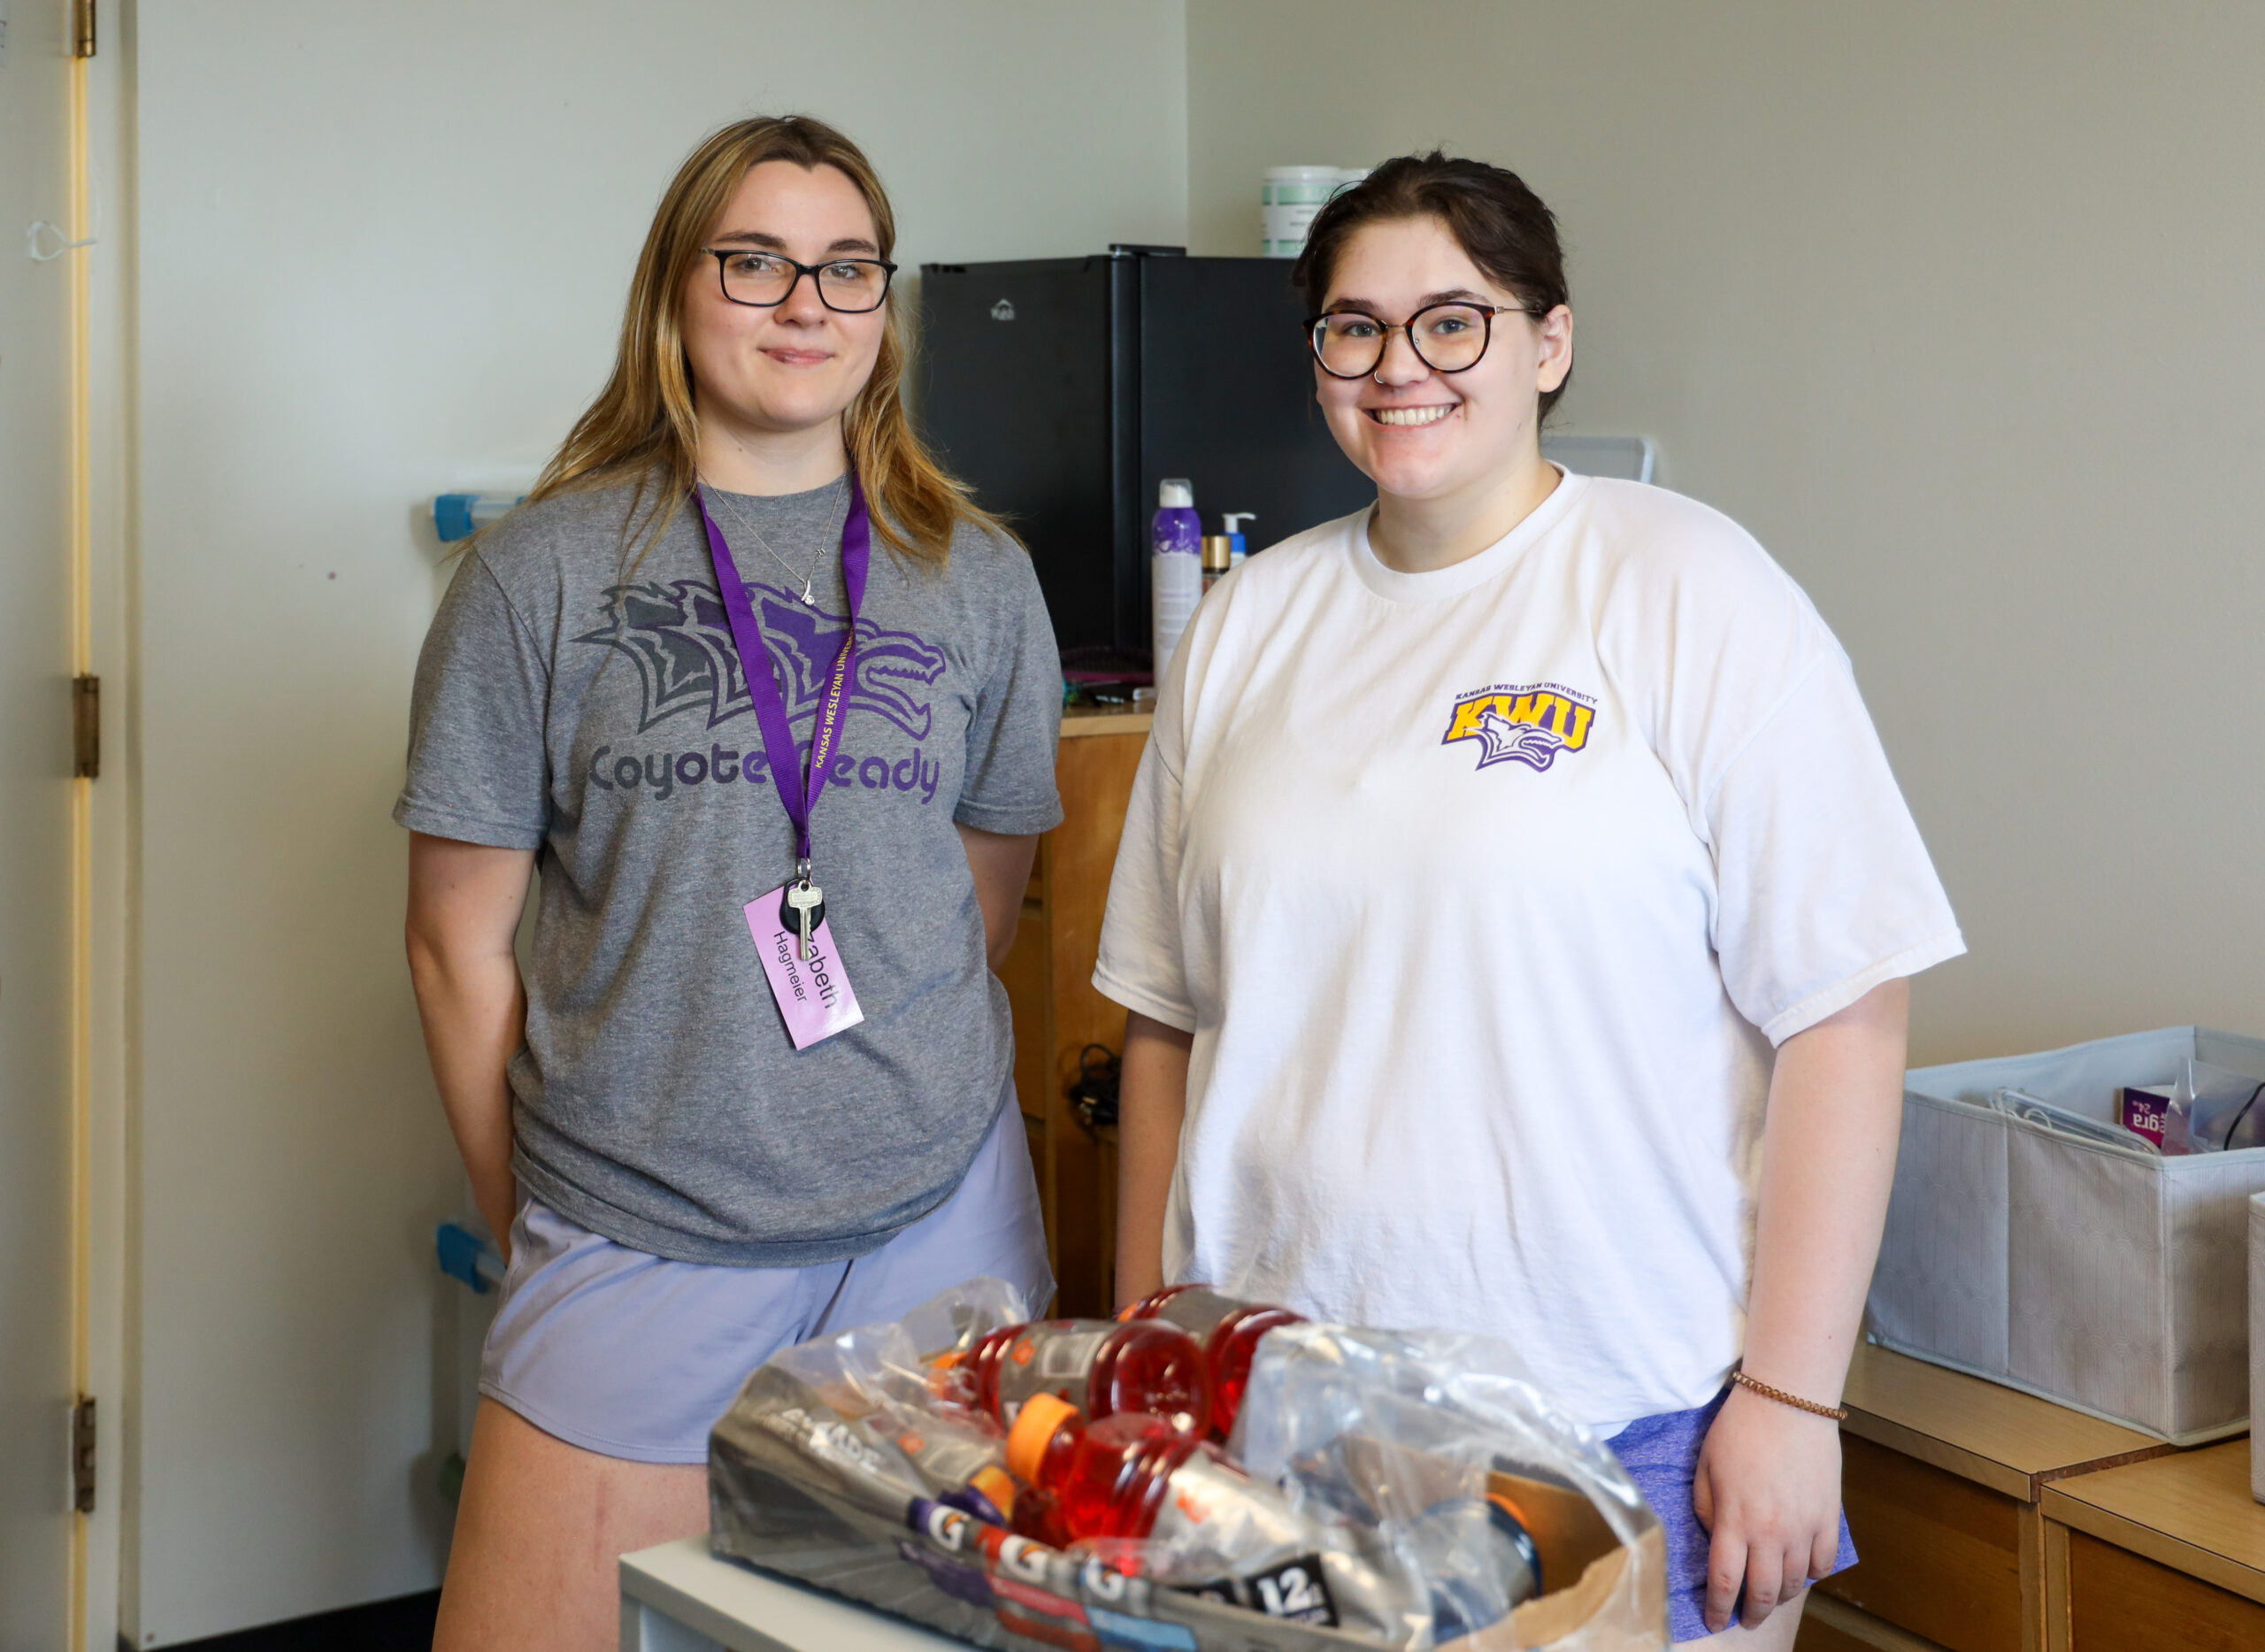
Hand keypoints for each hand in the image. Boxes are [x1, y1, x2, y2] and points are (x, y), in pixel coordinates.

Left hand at [1691, 1384, 1843, 1633]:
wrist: (1788, 1401)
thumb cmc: (1740, 1428)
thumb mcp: (1705, 1467)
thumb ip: (1706, 1509)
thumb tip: (1716, 1539)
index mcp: (1736, 1520)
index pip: (1725, 1581)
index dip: (1718, 1608)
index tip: (1714, 1621)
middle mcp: (1771, 1532)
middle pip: (1763, 1592)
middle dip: (1751, 1613)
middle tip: (1745, 1619)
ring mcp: (1804, 1527)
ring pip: (1795, 1582)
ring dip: (1780, 1596)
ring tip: (1769, 1597)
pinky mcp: (1829, 1517)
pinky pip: (1824, 1563)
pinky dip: (1812, 1576)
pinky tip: (1800, 1573)